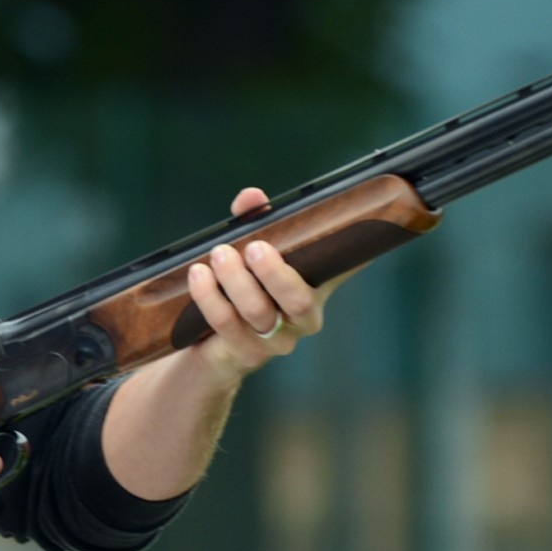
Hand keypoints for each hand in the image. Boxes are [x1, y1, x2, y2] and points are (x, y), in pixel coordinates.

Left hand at [183, 186, 335, 381]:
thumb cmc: (243, 287)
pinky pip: (226, 324)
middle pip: (298, 300)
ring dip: (235, 280)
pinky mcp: (246, 354)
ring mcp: (276, 341)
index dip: (352, 255)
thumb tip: (251, 196)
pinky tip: (199, 276)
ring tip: (218, 255)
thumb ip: (254, 221)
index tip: (349, 232)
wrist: (216, 345)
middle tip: (253, 246)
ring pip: (258, 311)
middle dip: (274, 272)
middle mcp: (303, 319)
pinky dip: (210, 297)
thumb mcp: (250, 252)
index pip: (344, 269)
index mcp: (316, 288)